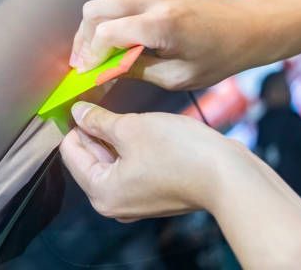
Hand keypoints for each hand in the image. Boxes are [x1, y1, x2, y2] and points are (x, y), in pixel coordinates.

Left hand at [59, 101, 237, 220]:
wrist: (230, 176)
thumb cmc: (180, 154)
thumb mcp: (130, 128)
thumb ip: (98, 120)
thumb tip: (77, 112)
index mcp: (101, 192)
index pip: (70, 153)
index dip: (72, 124)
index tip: (76, 100)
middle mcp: (114, 202)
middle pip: (89, 157)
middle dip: (92, 129)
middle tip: (95, 98)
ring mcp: (135, 199)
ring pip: (111, 159)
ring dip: (112, 135)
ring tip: (117, 109)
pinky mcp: (154, 192)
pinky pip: (131, 165)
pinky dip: (130, 146)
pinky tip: (137, 125)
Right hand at [69, 0, 258, 89]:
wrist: (247, 25)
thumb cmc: (219, 56)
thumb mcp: (177, 76)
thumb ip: (136, 70)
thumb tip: (104, 71)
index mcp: (162, 23)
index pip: (106, 34)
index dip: (90, 55)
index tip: (85, 72)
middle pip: (95, 10)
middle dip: (84, 38)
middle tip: (83, 61)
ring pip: (103, 1)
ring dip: (94, 25)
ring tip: (96, 50)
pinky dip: (110, 14)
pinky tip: (114, 34)